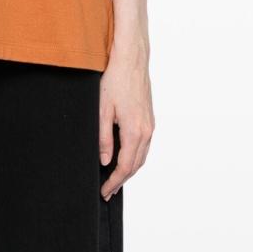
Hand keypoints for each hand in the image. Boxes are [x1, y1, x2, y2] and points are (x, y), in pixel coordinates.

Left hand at [98, 45, 153, 200]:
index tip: (104, 191)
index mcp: (134, 131)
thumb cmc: (115, 80)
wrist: (132, 59)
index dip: (114, 182)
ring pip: (141, 156)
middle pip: (135, 165)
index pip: (124, 166)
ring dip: (129, 170)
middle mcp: (146, 131)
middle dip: (121, 180)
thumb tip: (105, 160)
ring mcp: (150, 125)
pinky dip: (135, 157)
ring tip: (115, 180)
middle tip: (108, 191)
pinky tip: (125, 159)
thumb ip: (104, 138)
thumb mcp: (102, 110)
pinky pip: (144, 146)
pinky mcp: (149, 119)